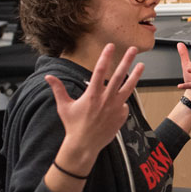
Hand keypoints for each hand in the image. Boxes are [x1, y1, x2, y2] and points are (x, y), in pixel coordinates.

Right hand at [45, 44, 143, 167]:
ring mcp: (116, 107)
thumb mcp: (64, 106)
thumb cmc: (73, 126)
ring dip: (136, 75)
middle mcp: (106, 99)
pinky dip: (121, 100)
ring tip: (142, 65)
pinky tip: (116, 103)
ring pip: (129, 87)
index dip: (105, 57)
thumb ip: (58, 89)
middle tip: (132, 49)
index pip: (100, 71)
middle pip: (119, 75)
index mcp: (92, 94)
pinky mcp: (122, 116)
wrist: (84, 145)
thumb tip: (48, 76)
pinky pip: (124, 104)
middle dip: (126, 61)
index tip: (110, 46)